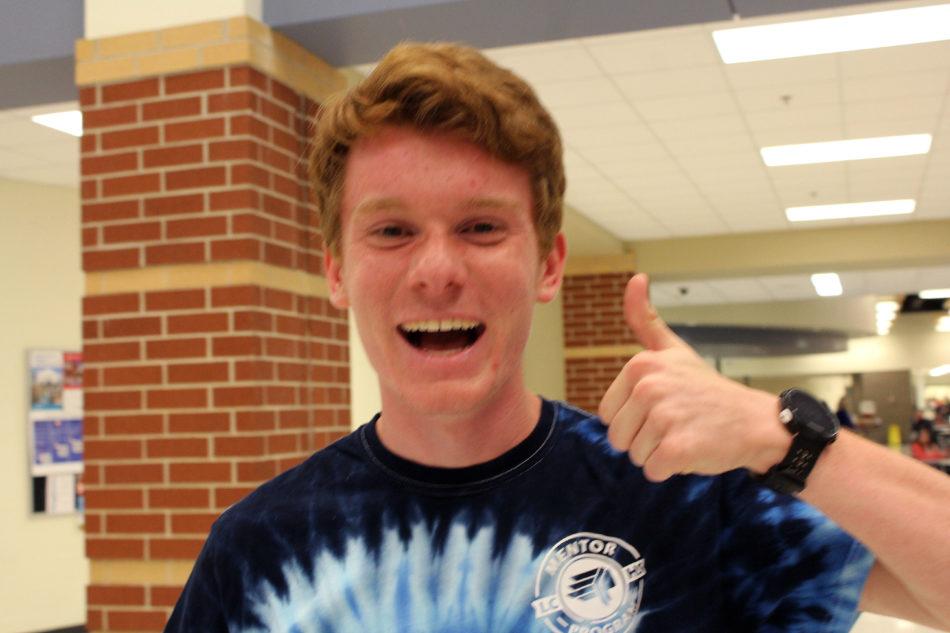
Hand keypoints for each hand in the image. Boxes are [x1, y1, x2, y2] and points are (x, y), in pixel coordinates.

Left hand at [598, 274, 789, 481]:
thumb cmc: (708, 390)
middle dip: (643, 439)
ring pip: (635, 455)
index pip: (608, 413)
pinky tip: (693, 450)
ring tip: (686, 434)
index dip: (633, 419)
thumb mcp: (673, 350)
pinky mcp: (677, 448)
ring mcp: (663, 417)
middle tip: (676, 425)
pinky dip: (671, 470)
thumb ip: (645, 320)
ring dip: (658, 455)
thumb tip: (635, 279)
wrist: (756, 423)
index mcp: (640, 365)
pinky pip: (653, 471)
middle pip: (618, 437)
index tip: (663, 408)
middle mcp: (648, 387)